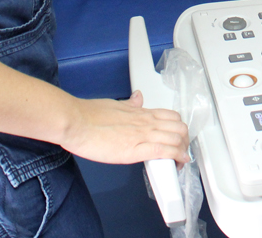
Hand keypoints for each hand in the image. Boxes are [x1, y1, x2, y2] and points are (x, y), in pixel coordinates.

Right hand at [59, 91, 189, 164]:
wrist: (76, 122)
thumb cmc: (89, 115)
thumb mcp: (115, 104)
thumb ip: (130, 104)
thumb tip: (138, 98)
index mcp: (140, 112)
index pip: (172, 117)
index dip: (179, 129)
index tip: (178, 139)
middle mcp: (145, 122)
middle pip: (179, 128)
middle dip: (185, 141)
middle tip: (181, 151)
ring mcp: (142, 134)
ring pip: (176, 139)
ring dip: (183, 151)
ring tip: (179, 161)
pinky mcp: (135, 149)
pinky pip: (164, 151)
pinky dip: (176, 158)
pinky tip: (177, 163)